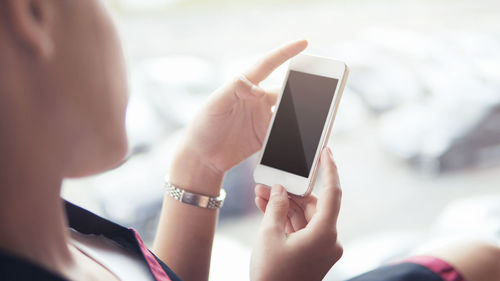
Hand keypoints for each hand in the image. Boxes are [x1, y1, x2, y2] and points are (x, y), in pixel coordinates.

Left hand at [174, 40, 307, 176]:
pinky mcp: (265, 136)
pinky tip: (307, 135)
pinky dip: (297, 133)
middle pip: (286, 90)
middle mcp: (257, 99)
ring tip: (320, 114)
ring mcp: (263, 118)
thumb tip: (256, 88)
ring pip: (289, 111)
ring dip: (303, 113)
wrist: (201, 157)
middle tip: (324, 86)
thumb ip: (234, 90)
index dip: (285, 53)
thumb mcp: (215, 105)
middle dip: (304, 86)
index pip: (268, 65)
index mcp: (244, 86)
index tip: (304, 43)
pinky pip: (285, 132)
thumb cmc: (203, 126)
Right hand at [250, 148, 342, 280]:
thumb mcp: (269, 235)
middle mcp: (328, 240)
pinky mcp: (312, 255)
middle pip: (312, 206)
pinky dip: (286, 220)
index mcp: (325, 234)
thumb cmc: (271, 274)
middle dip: (290, 192)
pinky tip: (267, 208)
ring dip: (284, 206)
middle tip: (271, 181)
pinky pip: (301, 230)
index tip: (326, 151)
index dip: (330, 170)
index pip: (333, 193)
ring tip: (261, 194)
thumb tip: (280, 189)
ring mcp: (321, 249)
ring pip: (304, 218)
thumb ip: (276, 206)